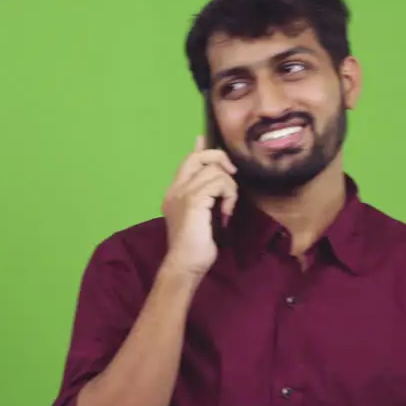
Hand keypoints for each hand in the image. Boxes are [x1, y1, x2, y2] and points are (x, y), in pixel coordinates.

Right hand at [160, 135, 237, 277]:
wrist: (185, 265)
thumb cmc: (195, 248)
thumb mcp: (203, 218)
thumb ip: (207, 198)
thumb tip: (219, 181)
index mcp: (174, 193)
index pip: (187, 162)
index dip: (200, 149)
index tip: (203, 139)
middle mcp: (175, 190)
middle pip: (198, 157)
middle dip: (219, 159)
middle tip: (231, 176)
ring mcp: (182, 193)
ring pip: (215, 170)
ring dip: (229, 188)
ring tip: (227, 209)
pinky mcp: (193, 200)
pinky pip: (219, 183)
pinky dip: (229, 196)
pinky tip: (225, 214)